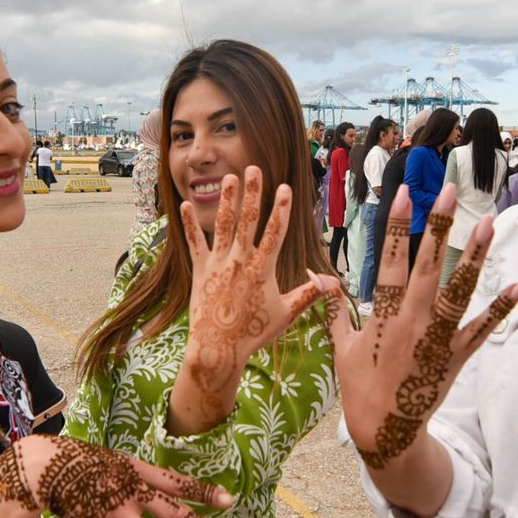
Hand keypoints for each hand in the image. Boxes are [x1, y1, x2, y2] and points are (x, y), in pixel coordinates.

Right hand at [0, 434, 234, 517]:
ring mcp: (115, 512)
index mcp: (138, 471)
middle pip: (174, 512)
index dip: (204, 491)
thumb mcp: (116, 461)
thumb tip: (161, 485)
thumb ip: (138, 476)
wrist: (43, 465)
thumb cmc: (81, 462)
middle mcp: (132, 491)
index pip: (178, 482)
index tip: (230, 501)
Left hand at [176, 167, 326, 424]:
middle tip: (254, 169)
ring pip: (223, 226)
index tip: (284, 187)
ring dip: (226, 200)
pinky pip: (193, 243)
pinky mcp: (200, 271)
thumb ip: (308, 294)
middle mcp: (240, 261)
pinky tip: (184, 204)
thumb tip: (333, 283)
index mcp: (262, 269)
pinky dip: (189, 224)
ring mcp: (218, 264)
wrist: (218, 349)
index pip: (275, 233)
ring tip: (228, 177)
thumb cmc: (253, 333)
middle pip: (248, 221)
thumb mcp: (285, 314)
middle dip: (252, 193)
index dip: (280, 209)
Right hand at [325, 183, 517, 470]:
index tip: (403, 193)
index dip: (395, 226)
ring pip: (461, 290)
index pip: (390, 262)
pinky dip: (503, 306)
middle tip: (450, 191)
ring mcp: (439, 338)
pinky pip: (484, 328)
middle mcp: (414, 321)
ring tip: (489, 222)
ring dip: (476, 256)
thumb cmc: (361, 387)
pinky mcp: (458, 355)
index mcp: (383, 315)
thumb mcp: (342, 346)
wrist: (386, 430)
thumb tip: (317, 277)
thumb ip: (335, 308)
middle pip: (429, 266)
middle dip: (438, 226)